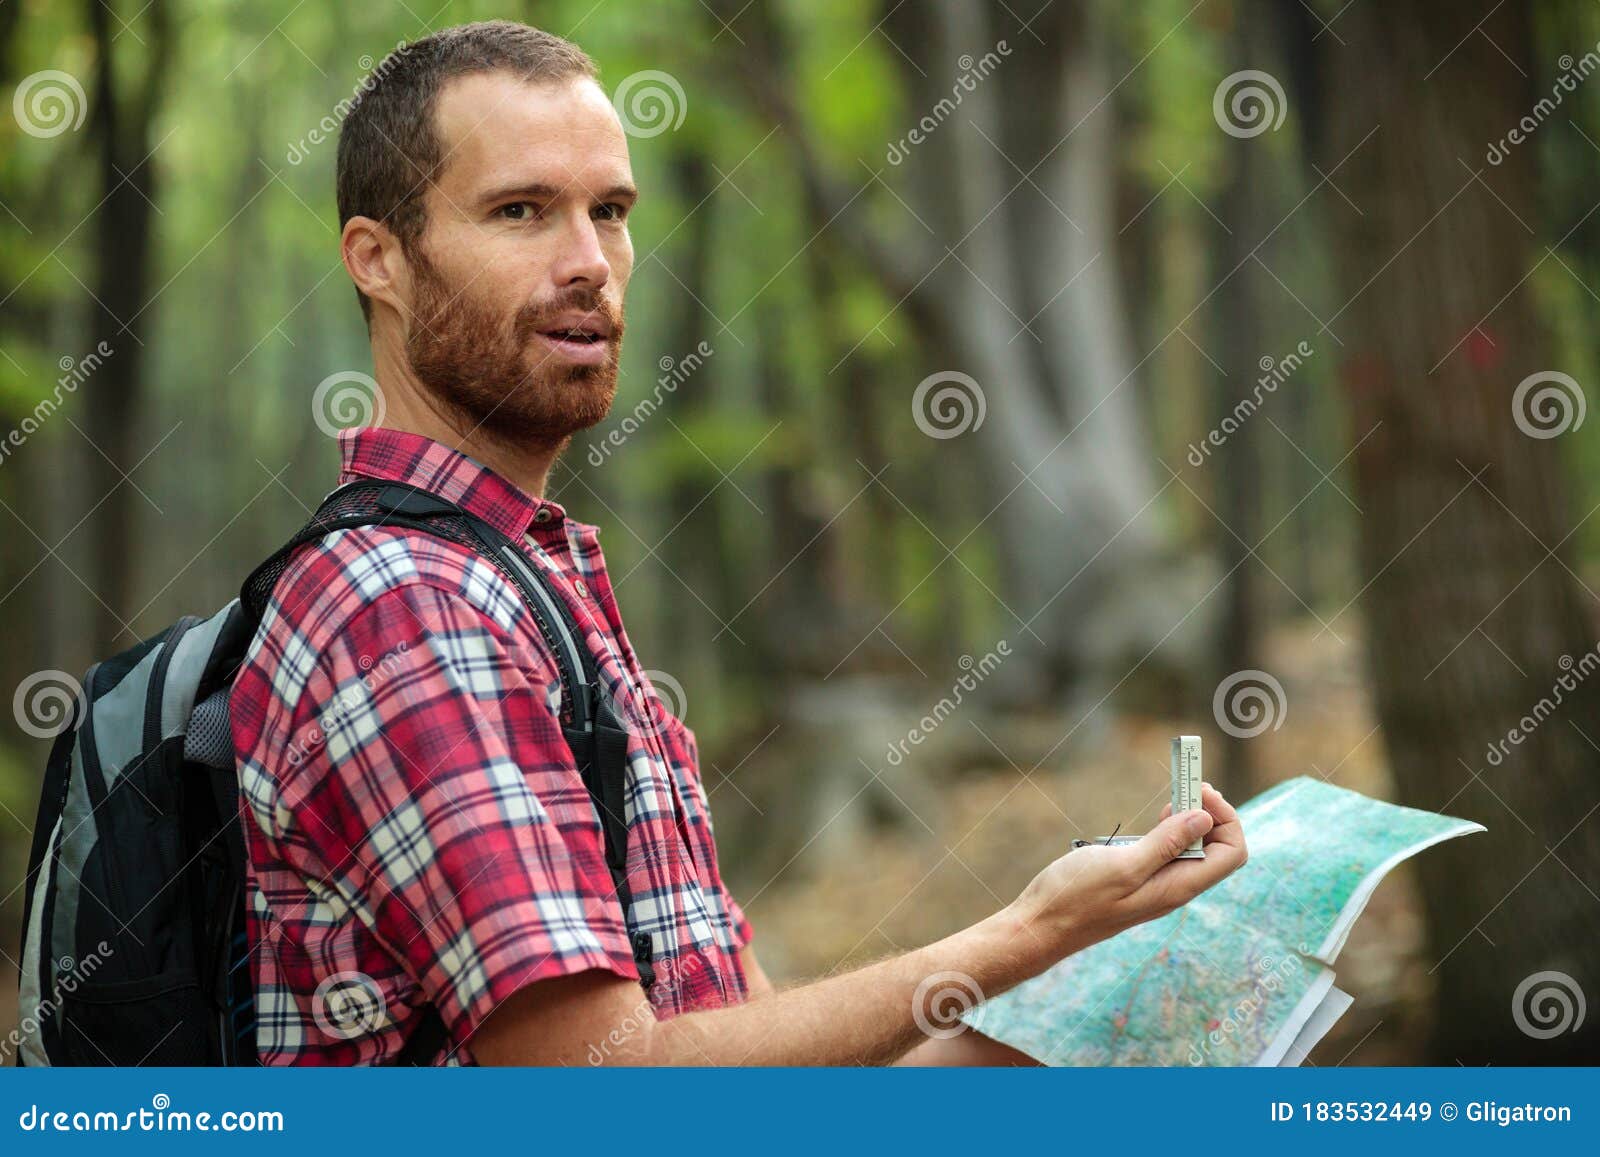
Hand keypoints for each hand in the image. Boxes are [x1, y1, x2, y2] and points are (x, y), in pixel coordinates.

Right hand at [1007, 782, 1247, 963]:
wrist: (1041, 926)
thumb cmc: (1075, 898)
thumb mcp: (1123, 866)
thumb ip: (1165, 843)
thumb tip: (1205, 819)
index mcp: (1178, 886)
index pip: (1232, 852)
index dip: (1226, 818)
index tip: (1200, 791)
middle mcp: (1175, 887)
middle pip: (1218, 848)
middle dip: (1211, 812)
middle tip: (1187, 783)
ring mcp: (1158, 884)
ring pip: (1194, 848)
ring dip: (1191, 817)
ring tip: (1175, 792)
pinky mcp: (1139, 879)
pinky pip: (1170, 853)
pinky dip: (1171, 829)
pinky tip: (1158, 815)